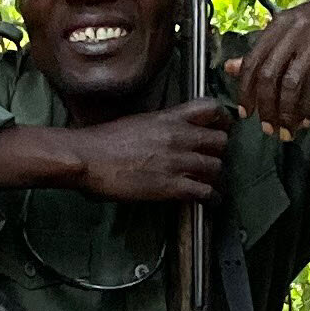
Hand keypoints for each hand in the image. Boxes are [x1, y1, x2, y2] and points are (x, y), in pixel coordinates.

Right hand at [66, 99, 233, 203]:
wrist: (87, 157)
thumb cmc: (103, 141)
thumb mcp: (137, 122)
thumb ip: (160, 126)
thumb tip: (167, 135)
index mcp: (169, 117)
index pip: (210, 109)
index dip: (222, 120)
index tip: (222, 128)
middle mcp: (179, 136)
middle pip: (220, 141)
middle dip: (220, 152)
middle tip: (214, 160)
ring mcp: (177, 161)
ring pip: (216, 167)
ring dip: (217, 177)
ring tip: (213, 183)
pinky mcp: (172, 186)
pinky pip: (205, 192)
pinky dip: (211, 198)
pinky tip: (211, 201)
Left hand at [228, 0, 309, 136]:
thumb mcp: (297, 26)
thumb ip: (265, 48)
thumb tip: (229, 67)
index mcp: (282, 22)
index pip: (253, 61)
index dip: (246, 91)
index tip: (245, 113)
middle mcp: (298, 29)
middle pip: (270, 77)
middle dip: (266, 108)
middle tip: (269, 129)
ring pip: (293, 85)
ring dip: (287, 113)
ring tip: (289, 130)